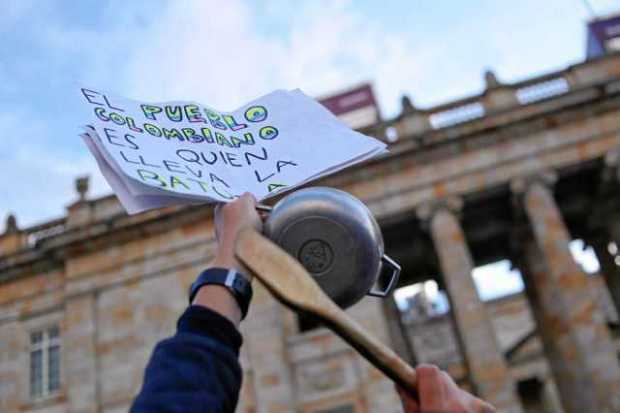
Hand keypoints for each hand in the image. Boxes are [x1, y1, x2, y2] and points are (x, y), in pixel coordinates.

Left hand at [192, 193, 261, 325]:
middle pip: (244, 213)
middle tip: (264, 219)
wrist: (239, 258)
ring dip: (257, 227)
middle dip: (256, 215)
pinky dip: (255, 239)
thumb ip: (248, 196)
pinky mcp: (235, 248)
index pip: (240, 199)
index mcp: (220, 207)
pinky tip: (258, 241)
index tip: (259, 208)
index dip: (252, 203)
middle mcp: (221, 221)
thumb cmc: (240, 229)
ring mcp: (227, 236)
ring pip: (248, 226)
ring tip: (262, 231)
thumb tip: (250, 200)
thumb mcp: (246, 202)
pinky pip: (249, 239)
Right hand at [397, 364, 495, 412]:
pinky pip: (473, 400)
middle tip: (428, 403)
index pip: (429, 370)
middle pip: (441, 376)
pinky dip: (466, 406)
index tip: (415, 382)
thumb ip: (409, 403)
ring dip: (448, 396)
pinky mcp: (486, 410)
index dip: (420, 374)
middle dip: (432, 386)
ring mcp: (474, 408)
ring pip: (455, 388)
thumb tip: (400, 382)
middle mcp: (458, 406)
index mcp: (436, 410)